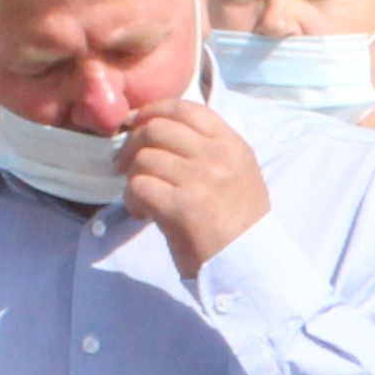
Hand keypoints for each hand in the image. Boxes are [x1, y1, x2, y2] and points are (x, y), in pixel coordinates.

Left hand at [119, 97, 274, 273]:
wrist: (249, 265)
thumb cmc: (238, 222)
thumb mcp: (238, 173)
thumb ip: (208, 148)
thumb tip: (157, 129)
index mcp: (232, 145)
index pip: (185, 109)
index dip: (153, 111)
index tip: (137, 125)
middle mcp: (218, 156)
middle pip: (157, 129)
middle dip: (132, 144)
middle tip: (125, 165)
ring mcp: (201, 180)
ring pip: (144, 158)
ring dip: (133, 177)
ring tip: (141, 197)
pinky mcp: (182, 207)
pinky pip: (140, 186)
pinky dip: (133, 199)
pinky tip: (143, 213)